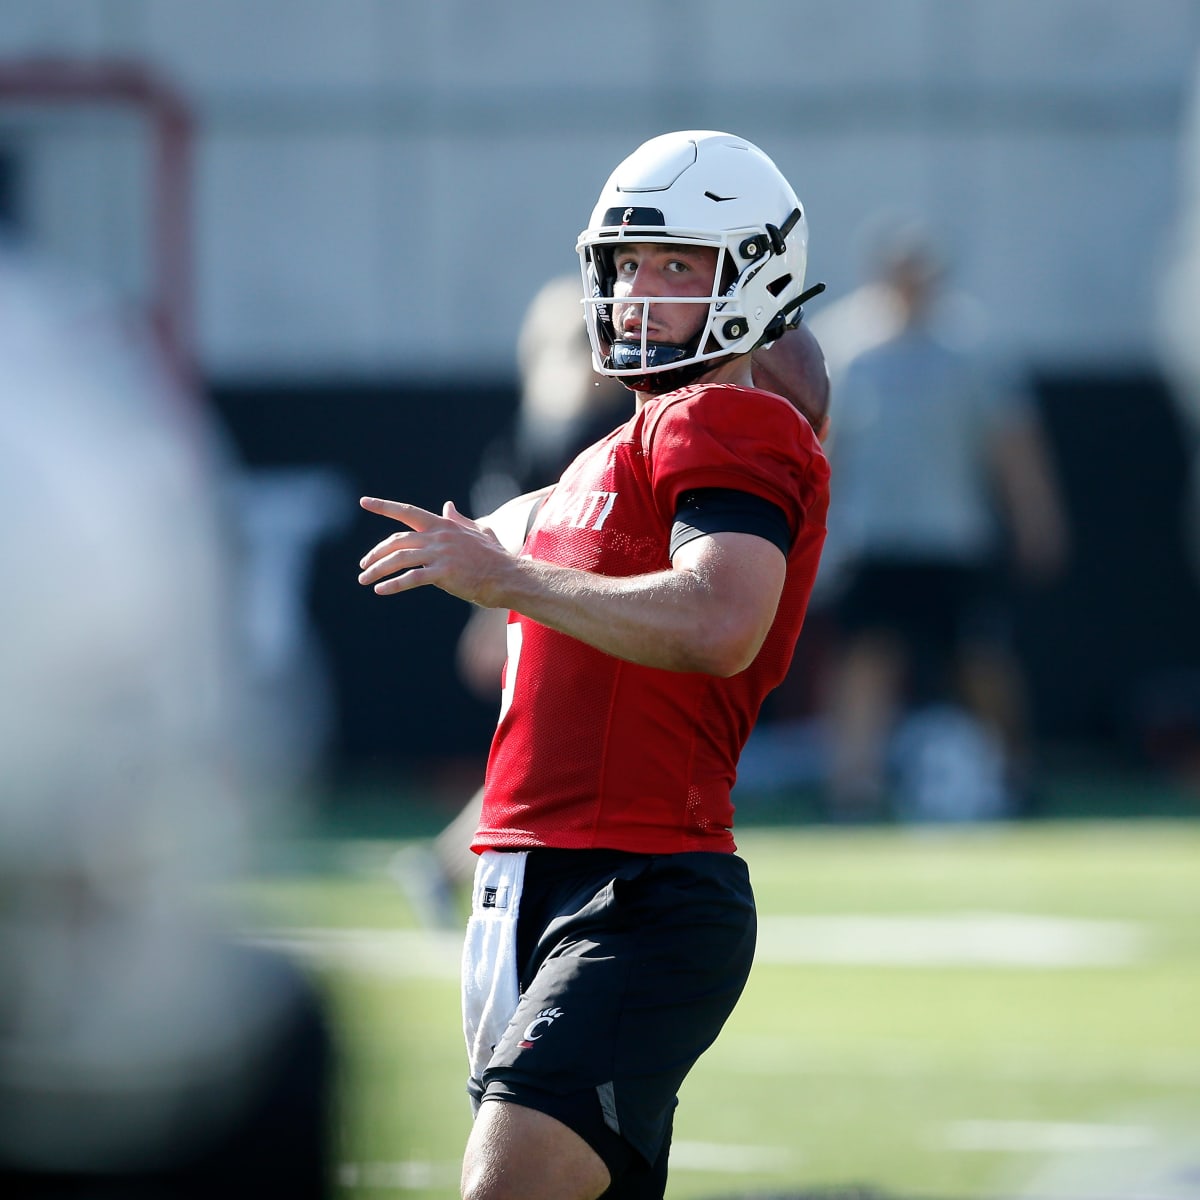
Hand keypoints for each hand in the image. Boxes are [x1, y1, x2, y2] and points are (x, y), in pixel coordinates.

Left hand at [357, 497, 510, 605]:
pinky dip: (393, 584)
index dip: (384, 506)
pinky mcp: (443, 572)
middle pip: (397, 540)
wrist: (508, 577)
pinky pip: (411, 578)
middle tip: (363, 566)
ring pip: (399, 558)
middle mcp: (438, 536)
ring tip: (364, 580)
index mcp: (443, 525)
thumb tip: (447, 505)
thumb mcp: (478, 531)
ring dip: (377, 569)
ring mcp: (440, 554)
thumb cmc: (495, 557)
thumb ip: (459, 519)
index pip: (407, 512)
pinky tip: (380, 590)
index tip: (364, 502)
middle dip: (376, 553)